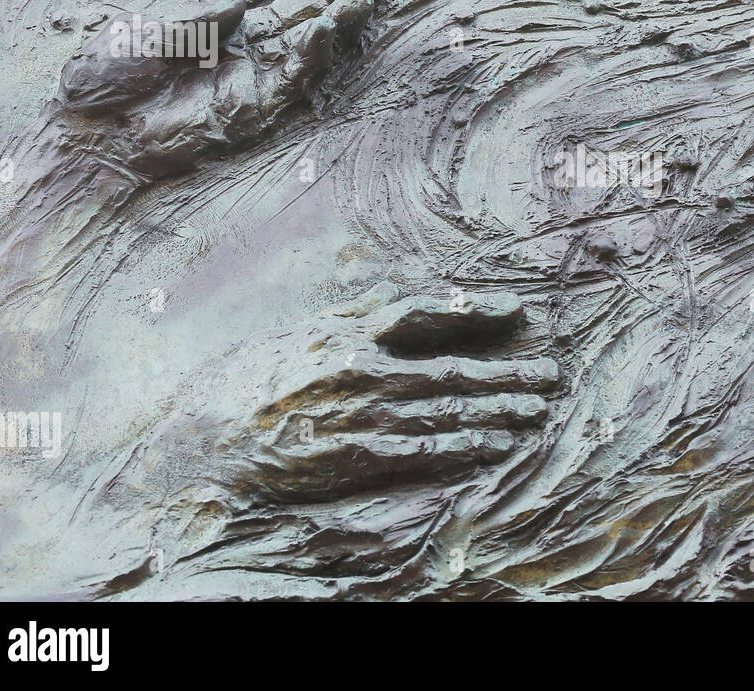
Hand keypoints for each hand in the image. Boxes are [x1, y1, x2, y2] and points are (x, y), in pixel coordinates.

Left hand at [53, 0, 381, 181]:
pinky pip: (290, 78)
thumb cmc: (105, 74)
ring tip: (363, 0)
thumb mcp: (143, 31)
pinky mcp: (253, 108)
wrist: (92, 130)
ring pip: (303, 43)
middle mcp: (236, 41)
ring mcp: (247, 74)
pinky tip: (326, 28)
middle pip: (294, 11)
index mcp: (206, 12)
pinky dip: (311, 53)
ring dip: (334, 21)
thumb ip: (192, 15)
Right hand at [206, 284, 561, 504]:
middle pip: (453, 369)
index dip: (477, 307)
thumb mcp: (296, 333)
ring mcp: (362, 415)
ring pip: (448, 411)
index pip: (428, 310)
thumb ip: (350, 316)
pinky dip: (466, 447)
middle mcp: (362, 369)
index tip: (517, 308)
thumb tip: (395, 297)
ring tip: (538, 409)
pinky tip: (497, 445)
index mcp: (347, 332)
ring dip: (499, 410)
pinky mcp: (355, 457)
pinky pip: (425, 451)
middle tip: (552, 373)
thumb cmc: (244, 384)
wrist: (201, 443)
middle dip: (508, 372)